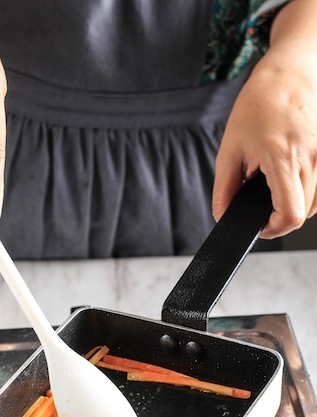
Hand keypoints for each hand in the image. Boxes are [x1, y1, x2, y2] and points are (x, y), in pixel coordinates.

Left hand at [212, 0, 316, 238]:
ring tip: (274, 190)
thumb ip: (224, 189)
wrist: (289, 74)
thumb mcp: (230, 150)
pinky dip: (307, 194)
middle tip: (262, 209)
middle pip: (303, 213)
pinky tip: (291, 183)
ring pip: (316, 204)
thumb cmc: (259, 105)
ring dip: (295, 206)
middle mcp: (312, 159)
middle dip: (280, 218)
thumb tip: (222, 216)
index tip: (260, 226)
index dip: (274, 229)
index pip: (291, 214)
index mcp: (283, 158)